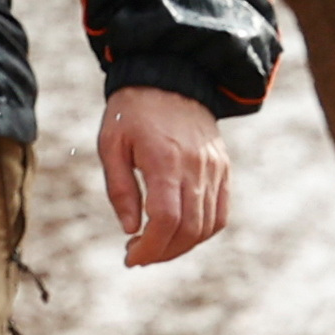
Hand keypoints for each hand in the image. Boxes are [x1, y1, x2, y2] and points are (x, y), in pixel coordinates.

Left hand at [100, 86, 231, 267]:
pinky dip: (203, 231)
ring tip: (156, 247)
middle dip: (163, 252)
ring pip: (208, 225)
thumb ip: (120, 189)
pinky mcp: (223, 168)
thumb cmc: (133, 112)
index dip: (150, 247)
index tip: (131, 257)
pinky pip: (221, 212)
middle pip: (189, 229)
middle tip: (138, 256)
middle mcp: (196, 166)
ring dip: (182, 246)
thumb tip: (131, 230)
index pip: (166, 219)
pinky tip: (180, 233)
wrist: (172, 76)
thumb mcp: (111, 145)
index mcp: (165, 159)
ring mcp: (214, 168)